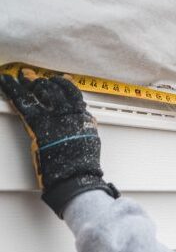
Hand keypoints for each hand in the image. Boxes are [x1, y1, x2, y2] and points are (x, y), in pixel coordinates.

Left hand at [0, 70, 118, 217]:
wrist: (75, 175)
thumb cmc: (83, 165)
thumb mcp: (91, 141)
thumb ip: (87, 127)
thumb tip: (88, 120)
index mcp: (83, 118)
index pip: (74, 94)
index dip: (65, 85)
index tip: (60, 80)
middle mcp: (70, 114)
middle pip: (58, 90)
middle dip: (46, 82)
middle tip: (36, 77)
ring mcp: (55, 117)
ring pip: (43, 92)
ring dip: (32, 82)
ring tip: (24, 75)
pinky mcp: (38, 125)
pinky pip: (23, 102)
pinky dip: (12, 90)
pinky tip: (6, 81)